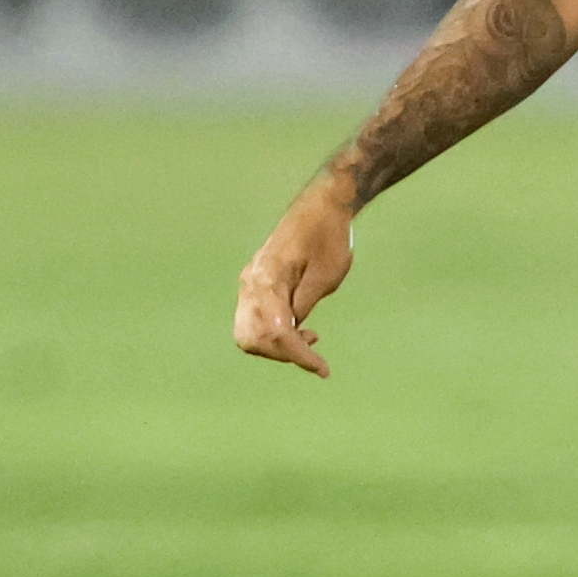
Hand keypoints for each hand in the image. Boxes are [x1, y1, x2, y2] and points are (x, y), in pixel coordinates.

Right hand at [234, 184, 355, 377]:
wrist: (321, 207)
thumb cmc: (329, 238)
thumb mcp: (326, 276)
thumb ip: (304, 305)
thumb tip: (291, 334)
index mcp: (268, 279)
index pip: (275, 332)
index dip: (297, 355)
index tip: (323, 369)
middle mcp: (250, 282)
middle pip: (252, 339)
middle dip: (283, 355)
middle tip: (315, 357)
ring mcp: (249, 283)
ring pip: (248, 333)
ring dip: (276, 347)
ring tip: (311, 341)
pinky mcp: (255, 285)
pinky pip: (254, 321)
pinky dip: (272, 334)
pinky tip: (301, 331)